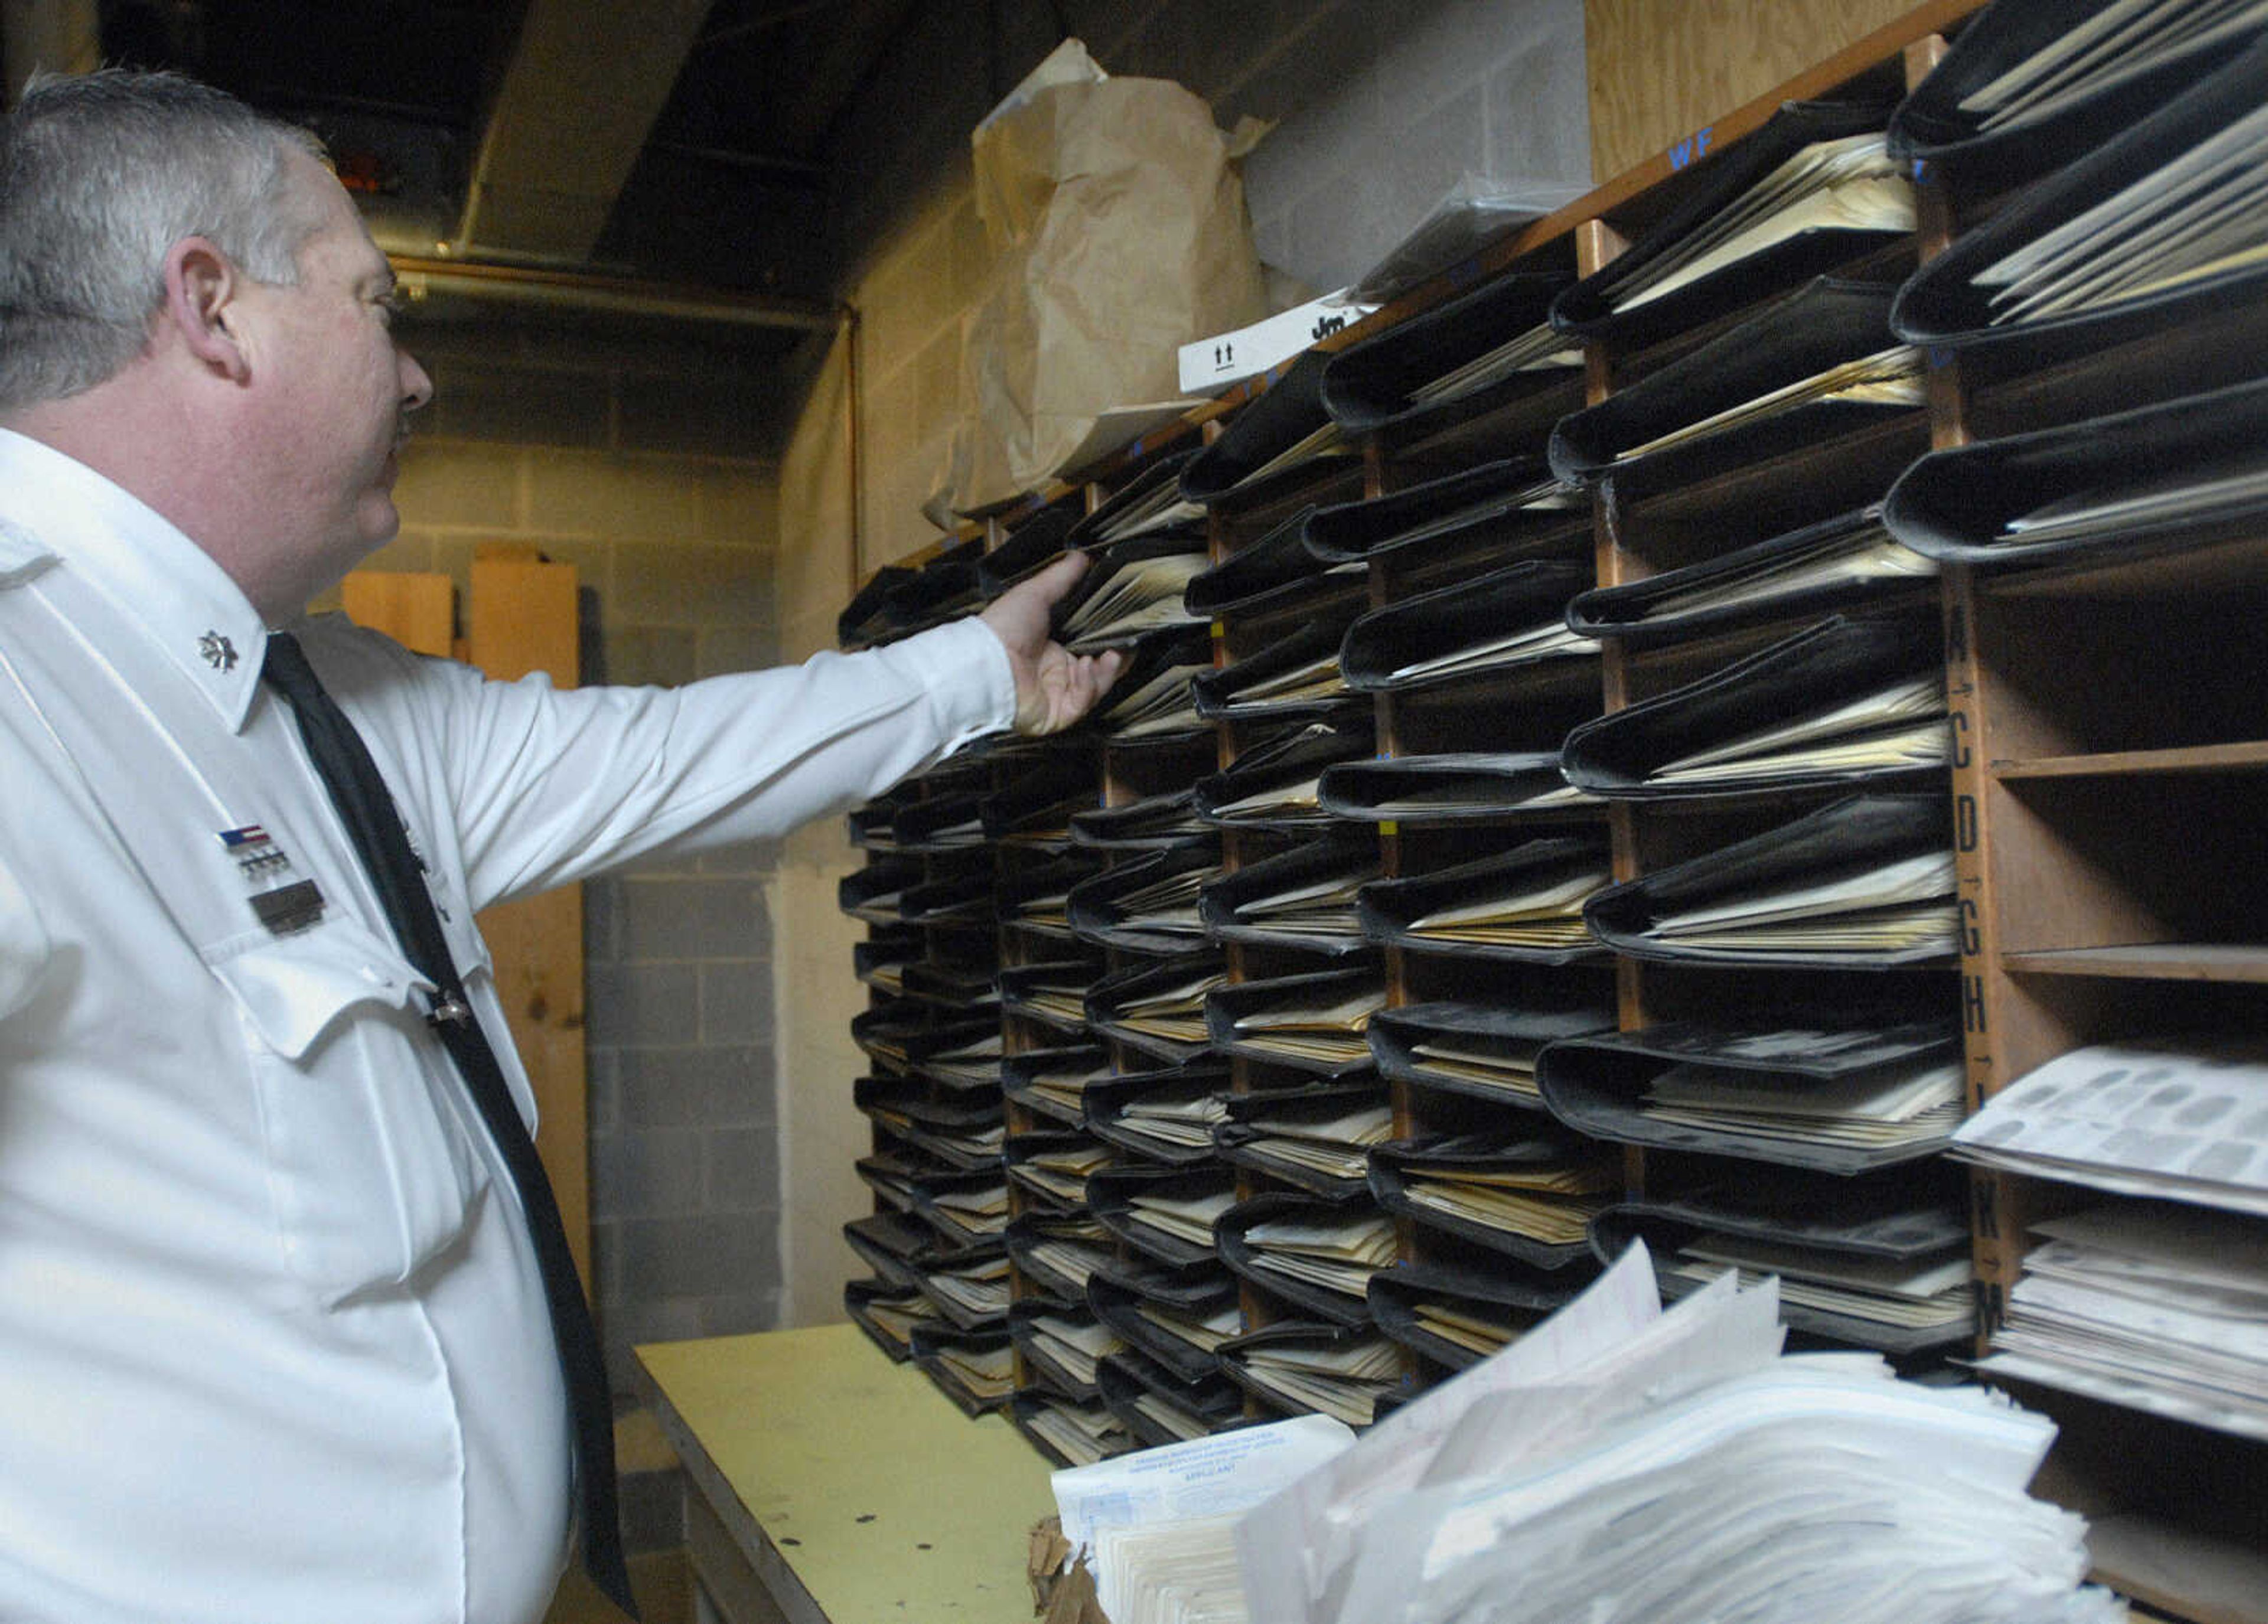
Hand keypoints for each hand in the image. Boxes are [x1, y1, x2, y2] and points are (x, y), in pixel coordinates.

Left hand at [978, 552, 1126, 735]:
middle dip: (1115, 661)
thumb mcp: (1036, 594)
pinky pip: (1082, 703)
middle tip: (1129, 646)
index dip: (1108, 643)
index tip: (1125, 630)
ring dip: (1105, 672)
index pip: (1088, 651)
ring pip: (1094, 689)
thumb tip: (1082, 555)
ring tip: (1113, 655)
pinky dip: (1088, 685)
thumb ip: (1061, 578)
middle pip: (1097, 673)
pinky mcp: (1056, 715)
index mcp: (1051, 652)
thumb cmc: (1005, 626)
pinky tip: (1084, 666)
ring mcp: (1056, 697)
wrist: (984, 660)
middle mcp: (1055, 676)